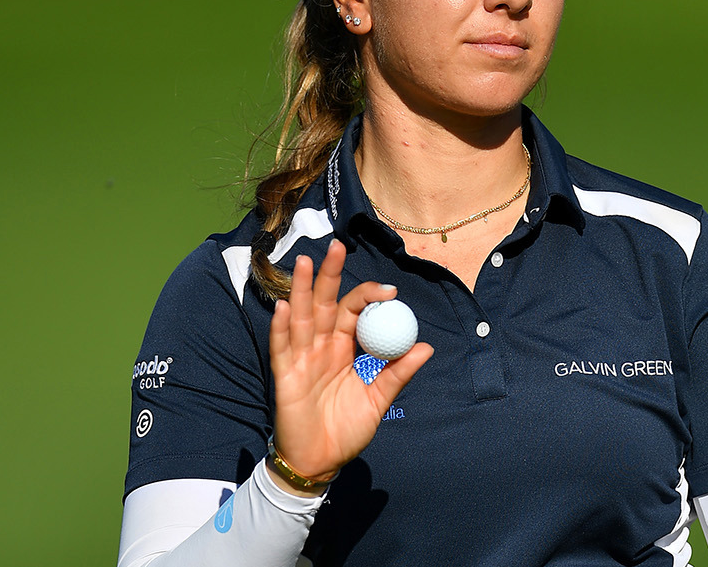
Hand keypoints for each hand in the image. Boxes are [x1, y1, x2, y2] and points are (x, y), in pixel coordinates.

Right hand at [268, 239, 432, 493]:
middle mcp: (323, 347)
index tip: (390, 291)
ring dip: (302, 290)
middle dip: (329, 275)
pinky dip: (281, 328)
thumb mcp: (379, 400)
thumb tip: (426, 347)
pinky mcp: (285, 376)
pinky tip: (283, 307)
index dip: (368, 297)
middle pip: (325, 304)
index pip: (355, 312)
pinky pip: (282, 348)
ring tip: (305, 262)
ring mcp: (302, 359)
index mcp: (346, 349)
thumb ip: (398, 373)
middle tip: (337, 246)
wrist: (321, 461)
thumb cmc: (348, 429)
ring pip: (301, 317)